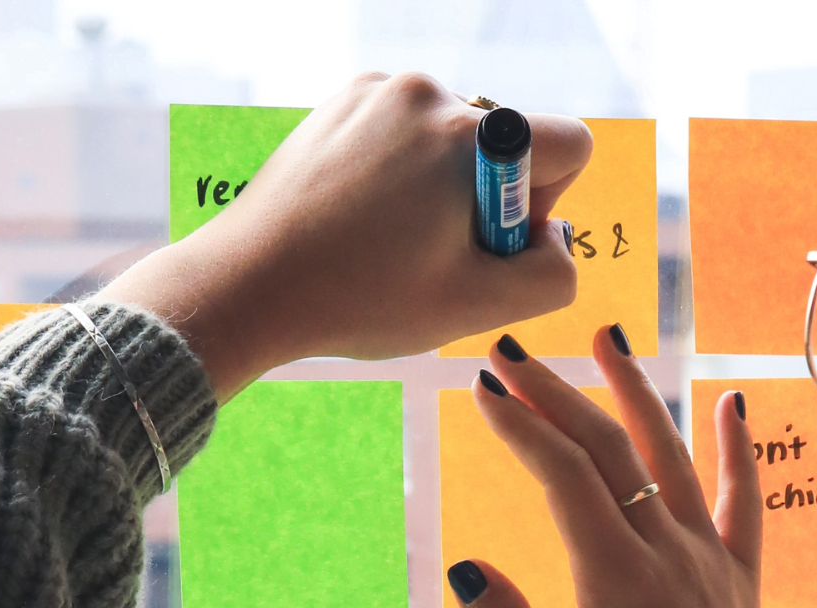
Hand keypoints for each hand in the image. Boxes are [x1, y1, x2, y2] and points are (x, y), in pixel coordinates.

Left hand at [99, 73, 591, 398]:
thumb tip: (555, 240)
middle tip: (428, 253)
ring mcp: (378, 91)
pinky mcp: (343, 101)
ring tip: (385, 239)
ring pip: (453, 141)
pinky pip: (404, 132)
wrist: (248, 285)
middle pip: (506, 146)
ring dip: (440, 187)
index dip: (547, 204)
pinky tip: (359, 217)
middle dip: (486, 200)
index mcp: (470, 137)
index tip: (490, 241)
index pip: (568, 144)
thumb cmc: (362, 299)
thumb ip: (551, 275)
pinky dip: (398, 172)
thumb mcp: (477, 307)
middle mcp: (428, 95)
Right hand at [450, 328, 773, 607]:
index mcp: (618, 581)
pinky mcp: (741, 583)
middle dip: (557, 394)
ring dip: (636, 392)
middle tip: (509, 353)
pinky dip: (737, 449)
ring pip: (673, 457)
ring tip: (606, 336)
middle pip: (610, 451)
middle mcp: (670, 555)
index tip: (483, 389)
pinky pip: (744, 503)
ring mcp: (711, 563)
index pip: (566, 477)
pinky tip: (730, 402)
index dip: (523, 427)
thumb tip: (465, 567)